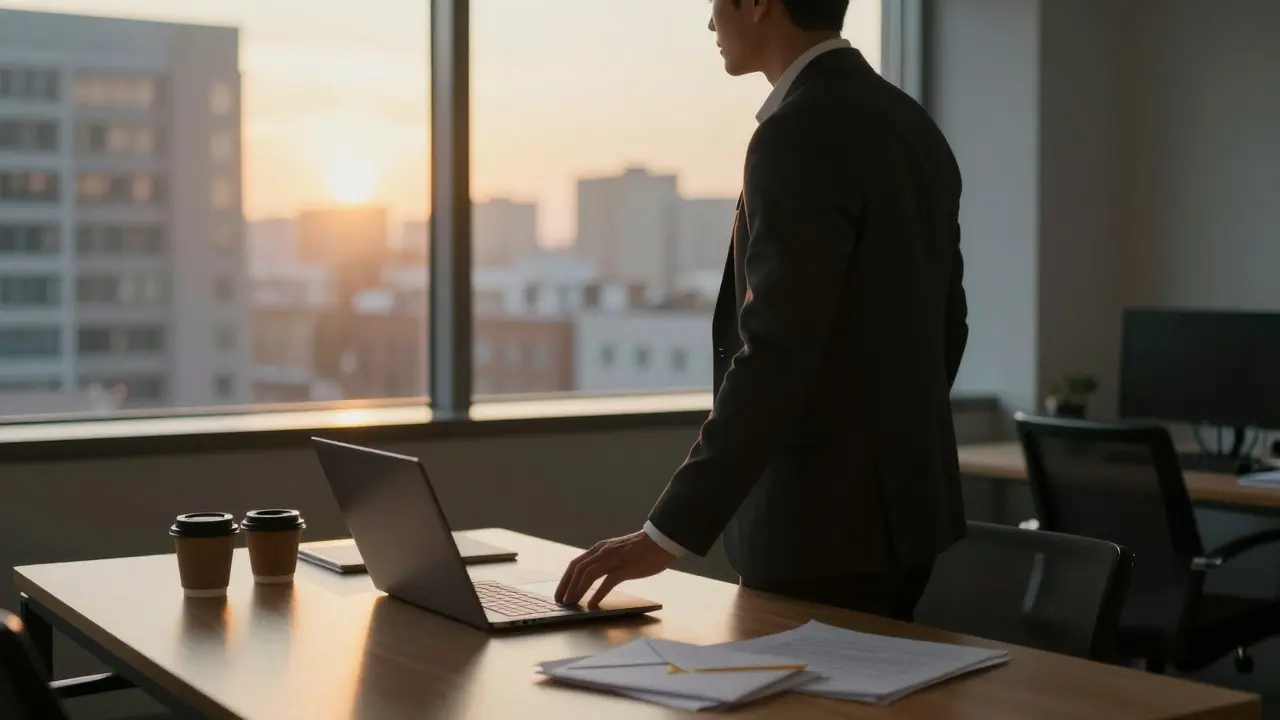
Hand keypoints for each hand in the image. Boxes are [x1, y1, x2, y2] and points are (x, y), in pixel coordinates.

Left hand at [555, 530, 677, 607]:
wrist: (661, 540)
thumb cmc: (643, 548)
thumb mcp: (618, 550)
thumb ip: (606, 559)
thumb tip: (595, 575)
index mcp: (600, 548)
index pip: (576, 564)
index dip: (565, 579)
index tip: (560, 592)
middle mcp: (603, 552)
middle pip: (577, 569)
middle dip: (566, 586)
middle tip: (560, 601)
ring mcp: (614, 559)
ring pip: (588, 574)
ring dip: (577, 589)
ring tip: (571, 603)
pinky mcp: (626, 568)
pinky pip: (607, 582)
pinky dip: (597, 594)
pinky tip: (592, 605)